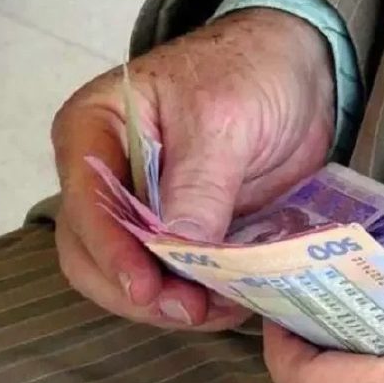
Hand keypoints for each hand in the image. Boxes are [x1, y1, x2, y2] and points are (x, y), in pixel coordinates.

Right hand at [53, 9, 334, 329]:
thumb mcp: (222, 120)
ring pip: (133, 275)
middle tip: (190, 309)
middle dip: (138, 291)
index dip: (111, 253)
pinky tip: (231, 302)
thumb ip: (198, 186)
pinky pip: (179, 276)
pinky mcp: (187, 230)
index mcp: (96, 132)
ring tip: (219, 308)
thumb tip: (177, 251)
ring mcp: (147, 209)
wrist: (298, 75)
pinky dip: (200, 296)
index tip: (147, 289)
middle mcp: (110, 177)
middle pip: (93, 253)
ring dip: (171, 302)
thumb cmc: (249, 72)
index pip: (85, 204)